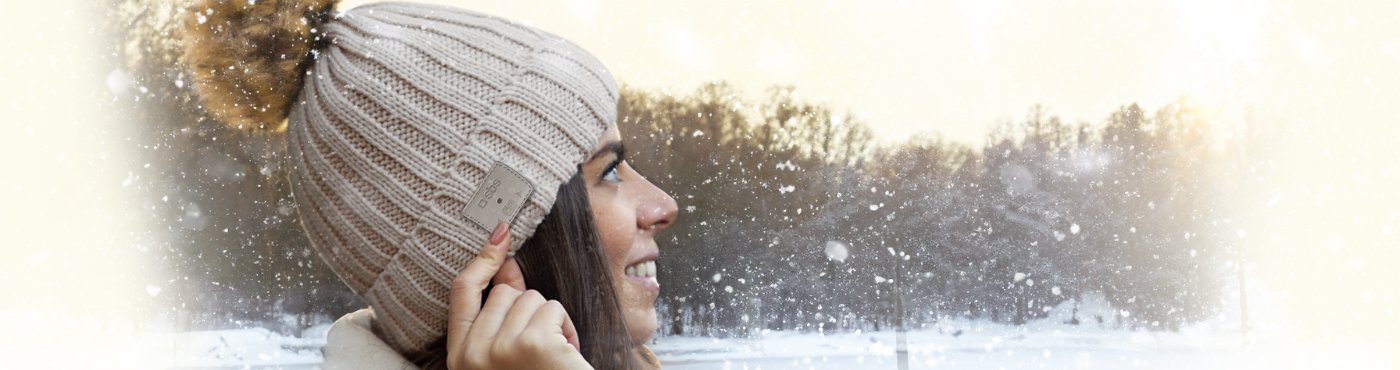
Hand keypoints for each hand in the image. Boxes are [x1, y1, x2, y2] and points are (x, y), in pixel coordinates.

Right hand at [446, 222, 592, 369]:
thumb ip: (500, 315)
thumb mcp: (507, 355)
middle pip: (505, 291)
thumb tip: (507, 265)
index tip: (501, 234)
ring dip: (551, 322)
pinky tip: (566, 356)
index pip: (462, 293)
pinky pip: (553, 309)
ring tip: (553, 357)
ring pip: (532, 298)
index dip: (481, 259)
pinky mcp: (532, 343)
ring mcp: (500, 348)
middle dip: (530, 309)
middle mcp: (472, 354)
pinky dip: (567, 329)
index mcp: (459, 358)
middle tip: (539, 348)